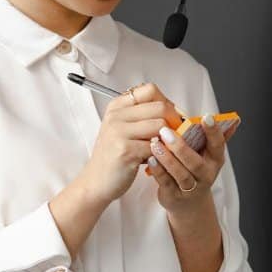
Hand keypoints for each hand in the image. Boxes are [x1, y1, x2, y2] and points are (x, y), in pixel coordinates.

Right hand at [74, 83, 183, 206]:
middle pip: (160, 106)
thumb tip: (175, 110)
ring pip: (161, 125)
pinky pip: (157, 146)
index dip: (167, 102)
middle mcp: (116, 115)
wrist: (96, 182)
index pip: (150, 90)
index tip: (171, 116)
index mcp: (117, 106)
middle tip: (175, 134)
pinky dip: (162, 153)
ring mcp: (119, 132)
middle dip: (174, 121)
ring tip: (163, 148)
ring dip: (168, 138)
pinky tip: (156, 159)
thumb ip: (143, 116)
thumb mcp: (124, 129)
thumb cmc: (114, 156)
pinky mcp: (125, 150)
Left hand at [145, 113, 232, 215]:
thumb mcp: (209, 154)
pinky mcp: (174, 195)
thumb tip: (234, 120)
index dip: (214, 132)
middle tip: (166, 131)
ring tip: (155, 143)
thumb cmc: (197, 170)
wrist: (189, 203)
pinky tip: (150, 159)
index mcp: (215, 160)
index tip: (206, 117)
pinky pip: (166, 183)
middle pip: (195, 163)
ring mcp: (190, 188)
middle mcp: (206, 175)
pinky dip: (158, 171)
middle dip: (181, 147)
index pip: (218, 145)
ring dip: (167, 158)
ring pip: (180, 174)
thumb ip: (217, 136)